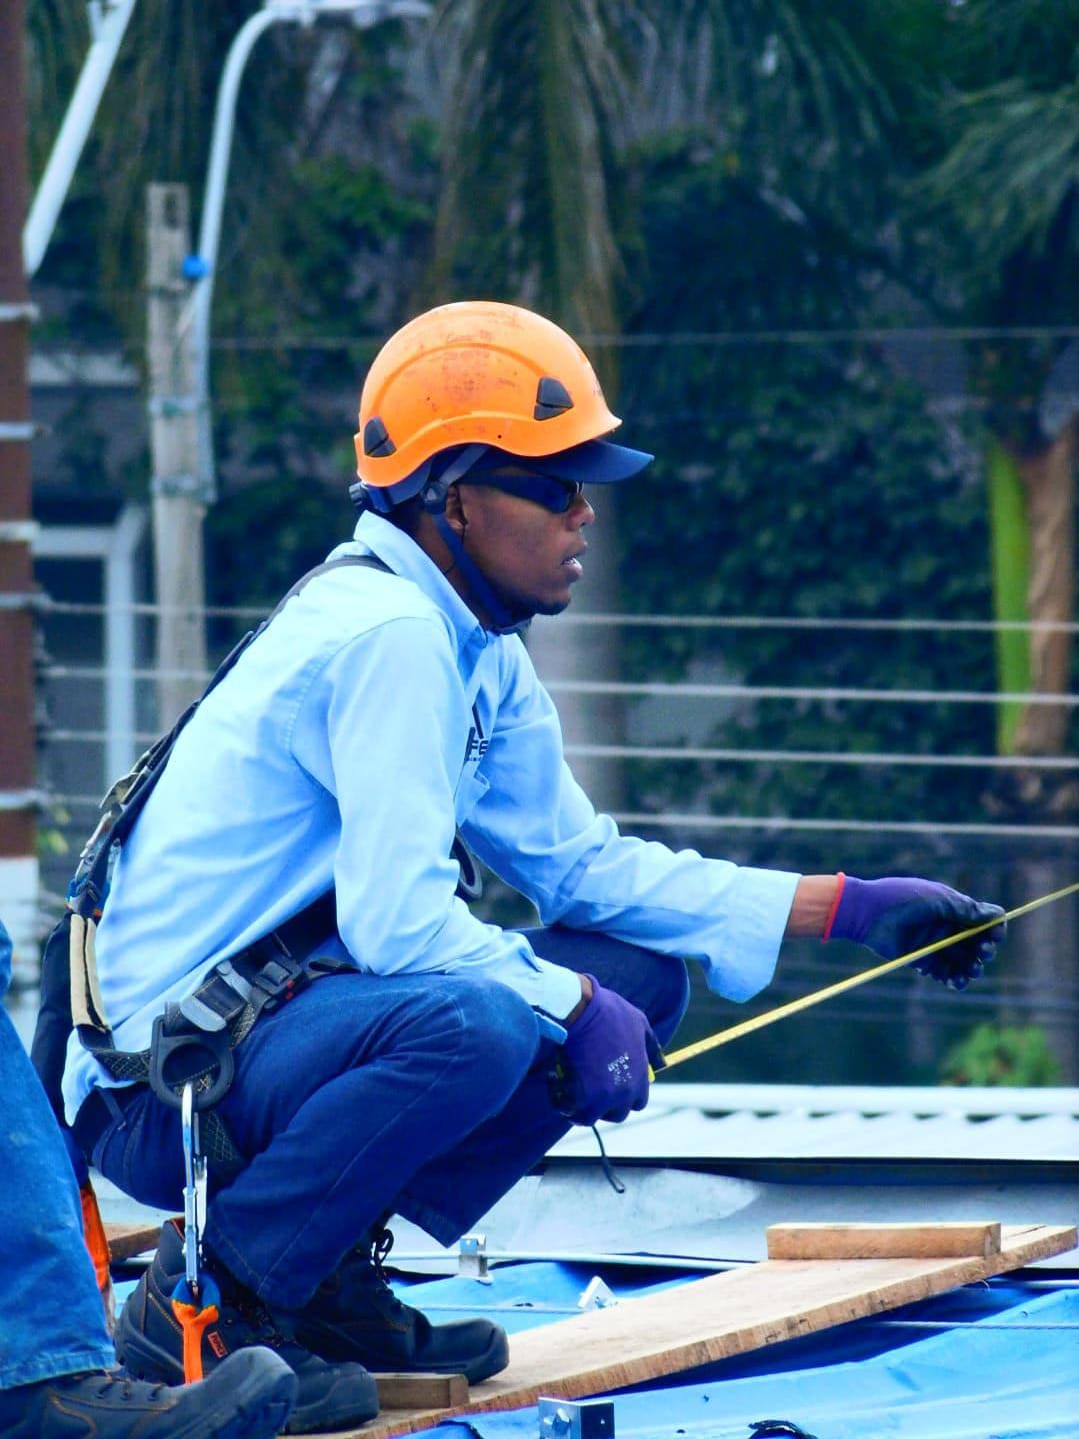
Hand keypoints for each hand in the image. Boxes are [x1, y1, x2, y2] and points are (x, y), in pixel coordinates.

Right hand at [555, 976, 658, 1124]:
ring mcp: (601, 1096)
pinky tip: (557, 1088)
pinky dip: (564, 1104)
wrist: (584, 1010)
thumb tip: (661, 1062)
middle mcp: (623, 1093)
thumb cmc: (611, 1013)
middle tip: (591, 1090)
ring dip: (581, 1108)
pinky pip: (571, 1111)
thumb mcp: (641, 1024)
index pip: (638, 1103)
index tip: (612, 1087)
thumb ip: (652, 1046)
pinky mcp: (580, 1096)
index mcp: (639, 1079)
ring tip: (571, 1094)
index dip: (625, 1096)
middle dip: (604, 1105)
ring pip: (591, 1117)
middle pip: (616, 1114)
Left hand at [826, 874, 1005, 989]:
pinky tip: (957, 981)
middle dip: (984, 951)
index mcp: (953, 908)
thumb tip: (1000, 915)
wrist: (866, 913)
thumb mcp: (937, 899)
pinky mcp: (923, 961)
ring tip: (970, 971)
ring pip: (963, 962)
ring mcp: (935, 945)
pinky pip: (945, 974)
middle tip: (982, 953)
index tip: (994, 937)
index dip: (993, 931)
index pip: (983, 922)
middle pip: (976, 944)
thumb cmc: (901, 898)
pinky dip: (954, 979)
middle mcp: (947, 928)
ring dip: (972, 968)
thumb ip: (967, 909)